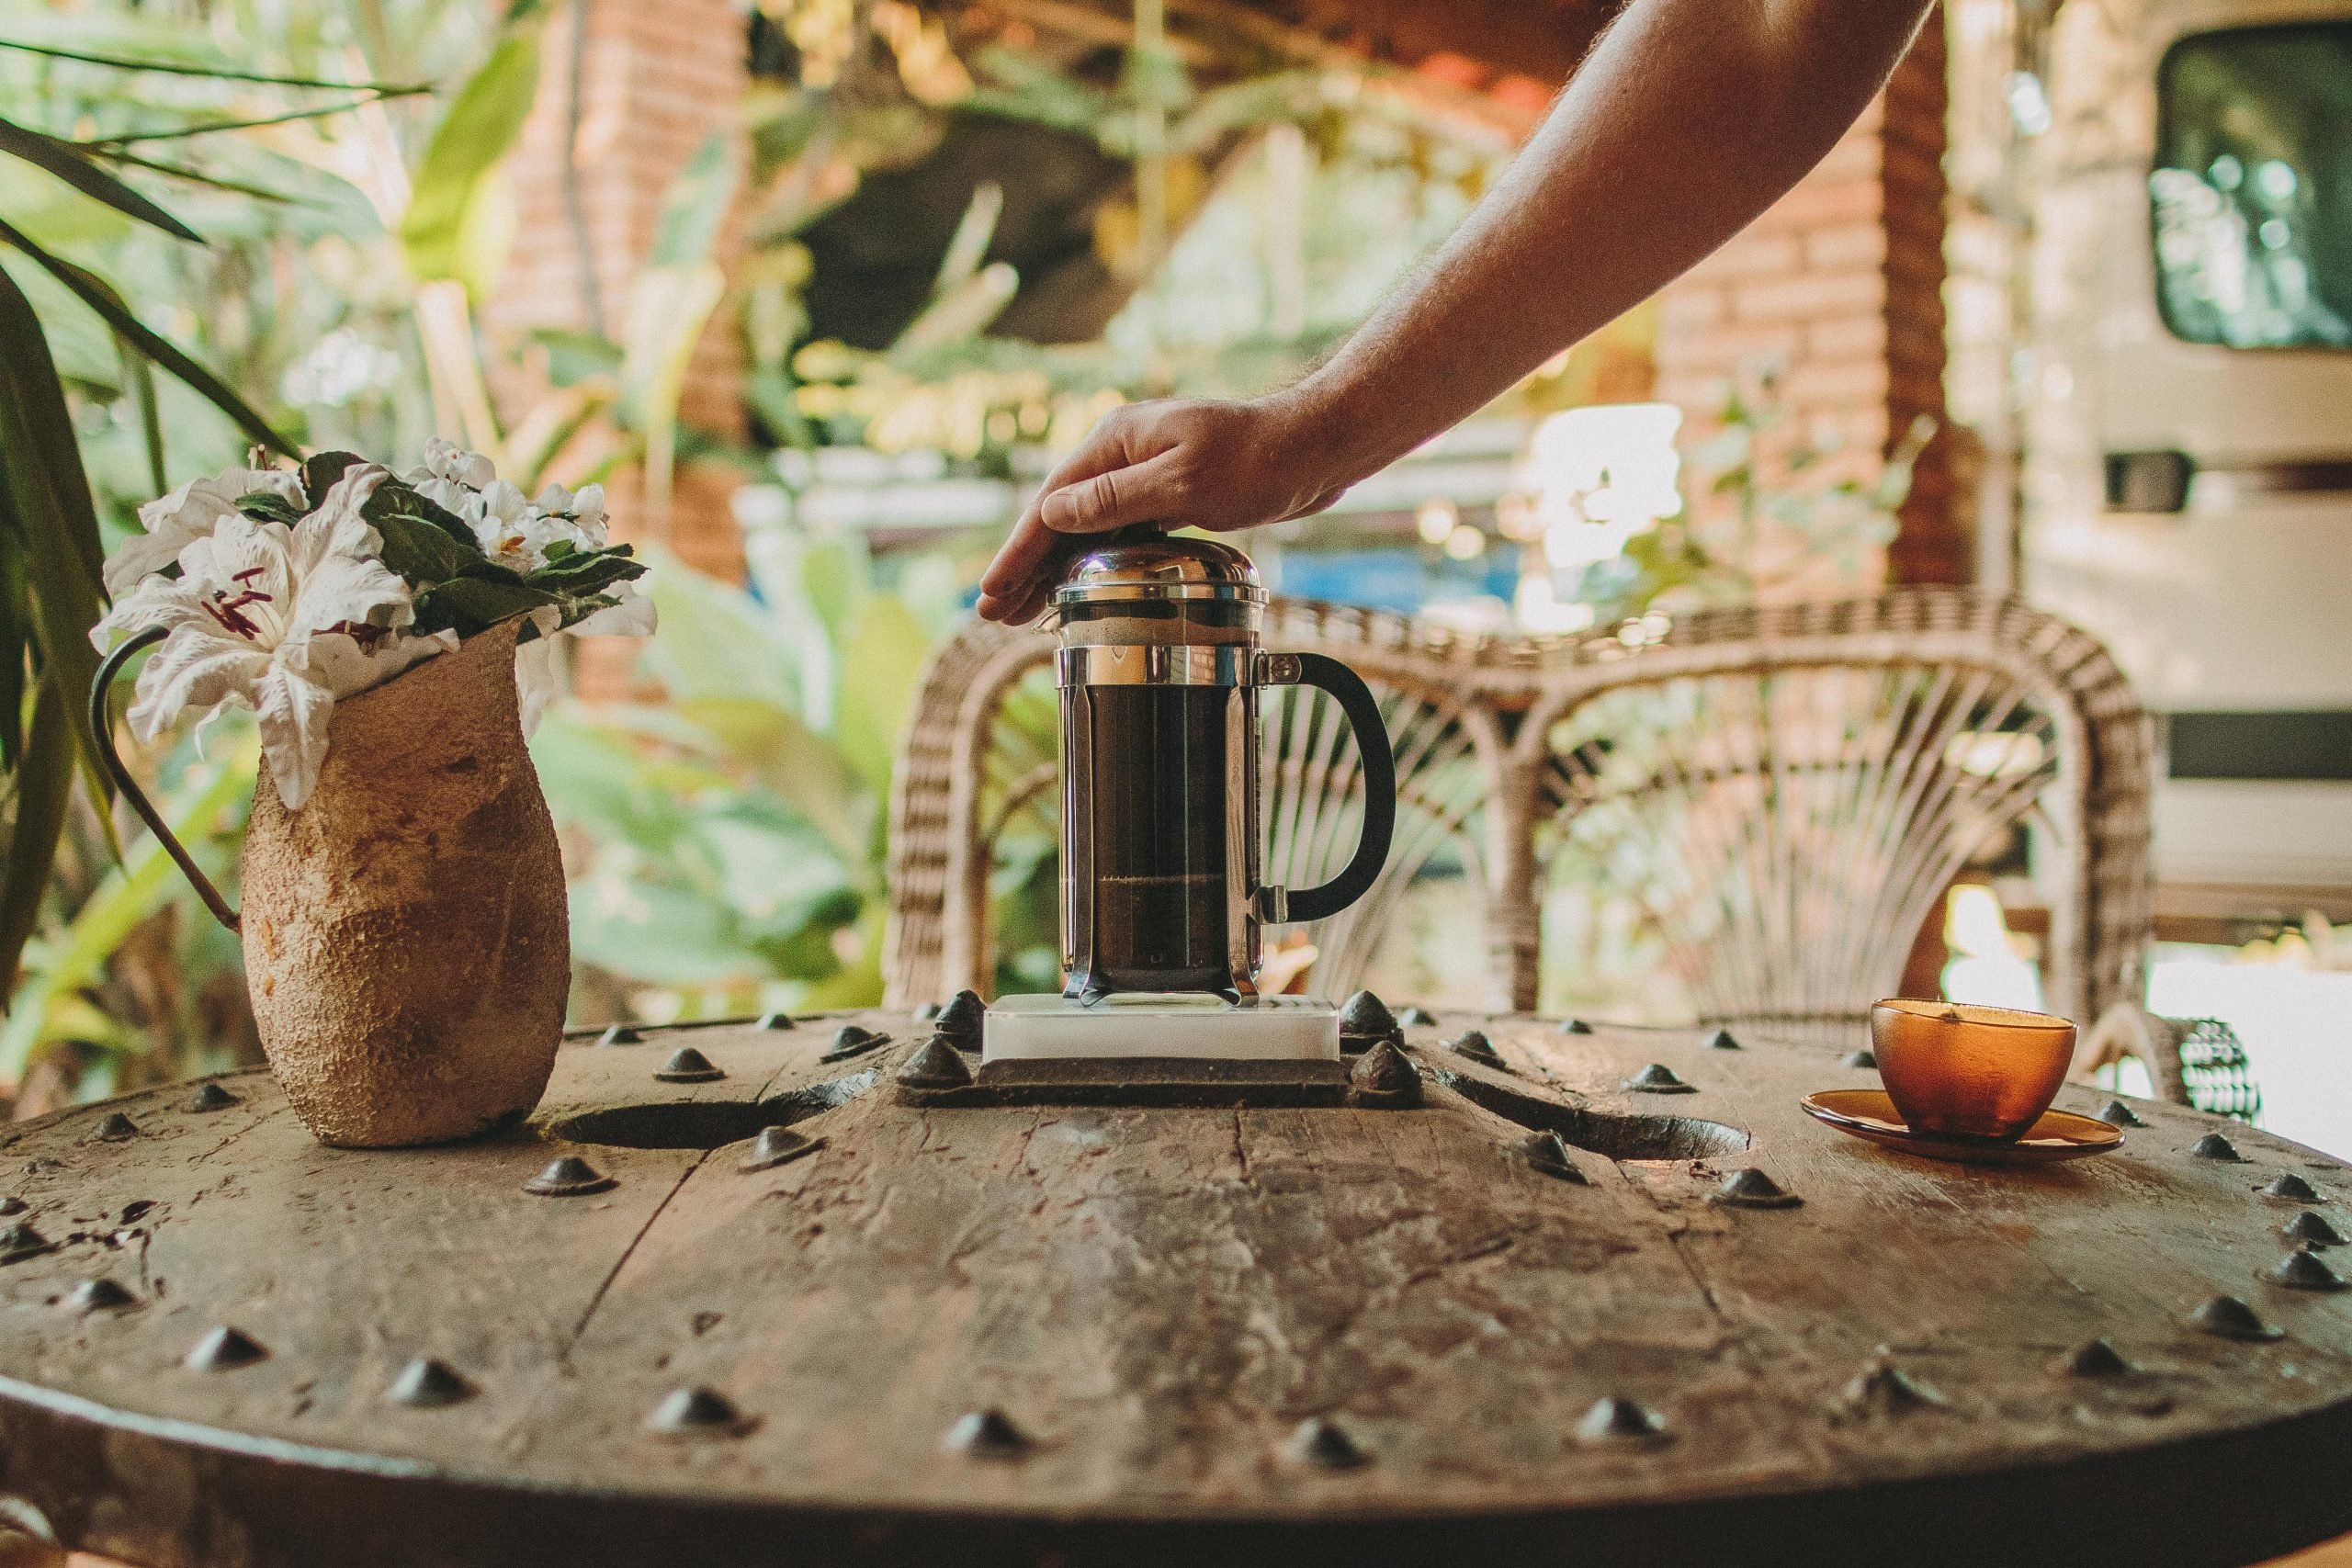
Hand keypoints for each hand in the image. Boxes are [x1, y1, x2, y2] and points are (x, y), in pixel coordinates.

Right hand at [974, 393, 1352, 623]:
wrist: (1314, 447)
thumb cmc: (1257, 458)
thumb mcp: (1183, 482)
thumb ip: (1115, 499)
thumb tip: (1052, 514)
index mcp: (1116, 441)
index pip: (1050, 505)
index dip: (1018, 554)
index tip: (992, 593)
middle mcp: (1123, 453)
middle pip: (1059, 518)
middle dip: (1025, 568)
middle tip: (993, 615)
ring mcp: (1145, 473)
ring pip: (1086, 530)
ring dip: (1054, 571)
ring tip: (1023, 613)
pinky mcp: (1169, 494)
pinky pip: (1116, 533)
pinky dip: (1093, 563)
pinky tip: (1081, 588)